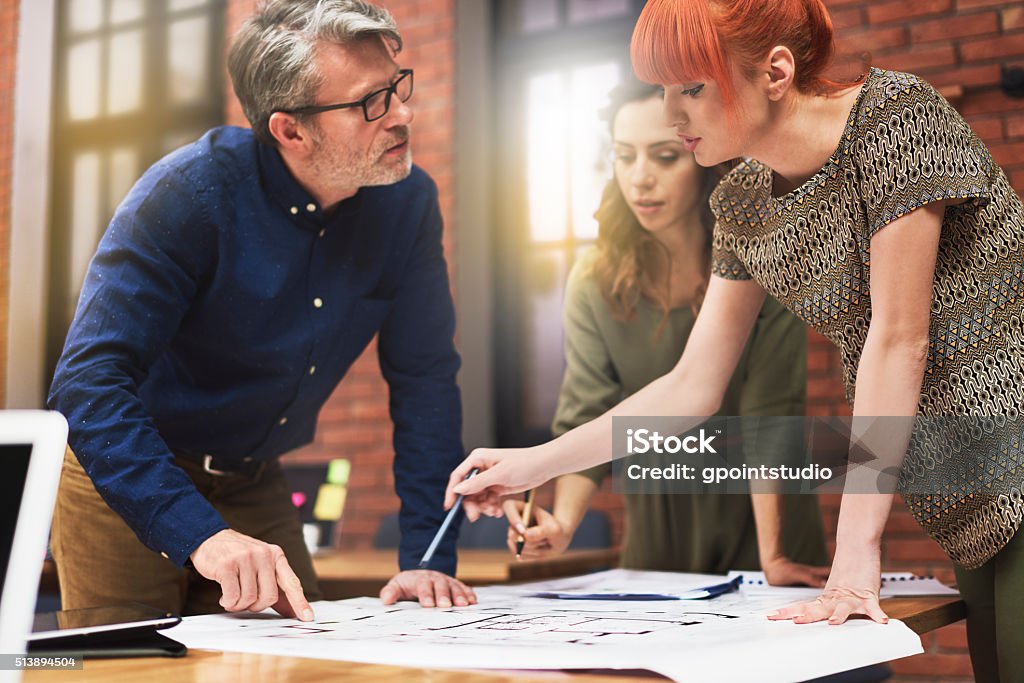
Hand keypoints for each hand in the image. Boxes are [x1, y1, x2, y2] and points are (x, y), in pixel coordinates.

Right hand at [190, 529, 313, 620]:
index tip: (307, 617)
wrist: (211, 538)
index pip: (291, 582)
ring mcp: (245, 558)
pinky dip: (228, 602)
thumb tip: (290, 611)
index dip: (299, 602)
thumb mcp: (261, 565)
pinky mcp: (227, 565)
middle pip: (269, 597)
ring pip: (249, 599)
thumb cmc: (238, 556)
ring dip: (239, 605)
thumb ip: (275, 587)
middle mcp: (264, 555)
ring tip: (233, 596)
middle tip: (245, 601)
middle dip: (256, 606)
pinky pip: (233, 597)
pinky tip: (225, 596)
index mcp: (276, 555)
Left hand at [379, 570, 477, 607]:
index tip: (427, 604)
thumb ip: (390, 592)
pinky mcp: (454, 585)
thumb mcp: (396, 586)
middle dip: (444, 595)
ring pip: (454, 585)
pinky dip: (469, 593)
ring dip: (459, 595)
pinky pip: (463, 587)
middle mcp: (434, 578)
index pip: (423, 585)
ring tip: (464, 605)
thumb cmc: (407, 585)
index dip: (426, 594)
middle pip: (440, 584)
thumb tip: (386, 599)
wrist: (419, 576)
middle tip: (446, 605)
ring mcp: (446, 581)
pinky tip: (473, 601)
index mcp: (419, 578)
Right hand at [444, 447, 555, 520]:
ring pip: (477, 498)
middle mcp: (481, 468)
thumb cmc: (524, 463)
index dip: (452, 492)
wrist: (544, 466)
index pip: (458, 476)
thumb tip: (457, 490)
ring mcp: (489, 478)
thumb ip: (477, 483)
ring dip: (482, 508)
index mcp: (478, 458)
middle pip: (466, 491)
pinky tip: (498, 511)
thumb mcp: (500, 474)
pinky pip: (487, 500)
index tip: (449, 508)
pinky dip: (490, 508)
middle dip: (471, 504)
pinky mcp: (497, 487)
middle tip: (475, 517)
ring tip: (494, 512)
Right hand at [503, 500, 571, 559]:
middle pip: (512, 534)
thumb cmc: (556, 530)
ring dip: (534, 548)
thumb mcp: (554, 529)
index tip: (524, 531)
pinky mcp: (515, 549)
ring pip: (518, 547)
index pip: (508, 507)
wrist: (557, 540)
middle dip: (530, 541)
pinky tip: (539, 549)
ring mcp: (513, 536)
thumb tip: (525, 535)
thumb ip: (542, 531)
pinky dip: (533, 556)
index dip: (513, 519)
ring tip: (544, 542)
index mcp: (522, 508)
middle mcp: (514, 522)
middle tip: (544, 540)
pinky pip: (521, 556)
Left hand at [767, 552, 885, 624]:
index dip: (788, 612)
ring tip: (833, 623)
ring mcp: (851, 596)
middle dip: (806, 616)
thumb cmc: (847, 570)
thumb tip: (817, 618)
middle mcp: (835, 598)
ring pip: (843, 608)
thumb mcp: (834, 591)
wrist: (857, 546)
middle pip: (818, 608)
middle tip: (795, 621)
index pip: (803, 607)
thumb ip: (826, 605)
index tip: (771, 616)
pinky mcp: (867, 594)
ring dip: (838, 616)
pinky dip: (877, 613)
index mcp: (825, 599)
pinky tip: (880, 620)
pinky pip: (873, 606)